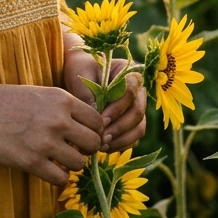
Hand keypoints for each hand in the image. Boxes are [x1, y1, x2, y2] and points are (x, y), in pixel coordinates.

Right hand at [0, 83, 104, 187]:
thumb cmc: (3, 100)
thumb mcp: (37, 93)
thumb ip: (61, 106)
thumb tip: (84, 125)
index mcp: (61, 99)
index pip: (97, 121)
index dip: (93, 131)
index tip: (83, 136)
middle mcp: (58, 120)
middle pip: (93, 144)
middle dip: (86, 150)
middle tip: (73, 150)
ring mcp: (46, 142)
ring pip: (79, 164)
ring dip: (70, 165)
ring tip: (57, 160)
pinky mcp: (32, 162)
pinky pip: (61, 179)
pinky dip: (57, 178)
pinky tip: (46, 169)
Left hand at [63, 33, 147, 152]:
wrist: (79, 75)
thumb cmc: (80, 70)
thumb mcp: (81, 75)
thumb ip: (89, 95)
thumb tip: (99, 122)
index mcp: (129, 73)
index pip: (131, 92)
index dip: (117, 108)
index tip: (101, 119)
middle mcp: (138, 91)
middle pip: (138, 112)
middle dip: (120, 127)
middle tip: (102, 137)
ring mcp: (137, 107)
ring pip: (139, 127)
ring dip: (122, 139)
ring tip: (102, 145)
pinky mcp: (132, 123)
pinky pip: (134, 137)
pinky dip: (121, 144)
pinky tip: (104, 148)